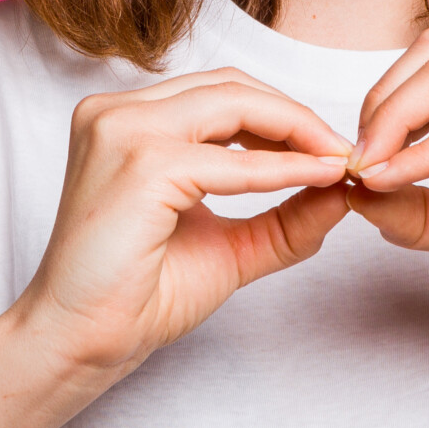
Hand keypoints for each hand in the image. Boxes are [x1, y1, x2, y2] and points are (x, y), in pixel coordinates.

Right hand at [13, 70, 354, 373]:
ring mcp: (122, 131)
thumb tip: (344, 189)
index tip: (332, 151)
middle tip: (345, 153)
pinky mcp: (139, 166)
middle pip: (231, 86)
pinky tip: (317, 180)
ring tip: (336, 163)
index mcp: (127, 120)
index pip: (220, 93)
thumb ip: (284, 217)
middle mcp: (117, 112)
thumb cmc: (139, 296)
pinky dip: (281, 169)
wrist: (83, 341)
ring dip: (296, 131)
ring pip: (233, 102)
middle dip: (297, 117)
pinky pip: (230, 160)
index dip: (283, 117)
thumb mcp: (230, 246)